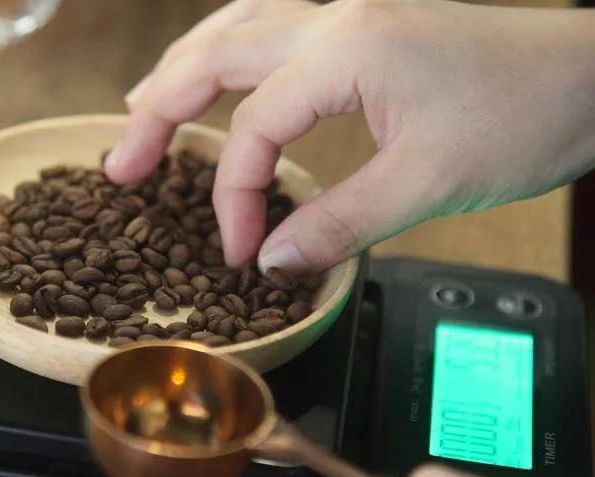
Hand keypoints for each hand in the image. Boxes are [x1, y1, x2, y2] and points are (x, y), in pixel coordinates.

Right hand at [105, 0, 594, 272]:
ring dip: (183, 68)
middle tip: (121, 166)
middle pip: (213, 55)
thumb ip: (336, 222)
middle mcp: (333, 15)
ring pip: (236, 26)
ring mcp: (347, 12)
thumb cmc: (525, 115)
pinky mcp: (363, 23)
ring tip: (144, 108)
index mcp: (344, 49)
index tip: (238, 251)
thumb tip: (269, 260)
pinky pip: (271, 25)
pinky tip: (218, 69)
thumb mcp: (426, 183)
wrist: (591, 75)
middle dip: (158, 112)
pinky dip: (230, 51)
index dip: (232, 196)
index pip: (252, 128)